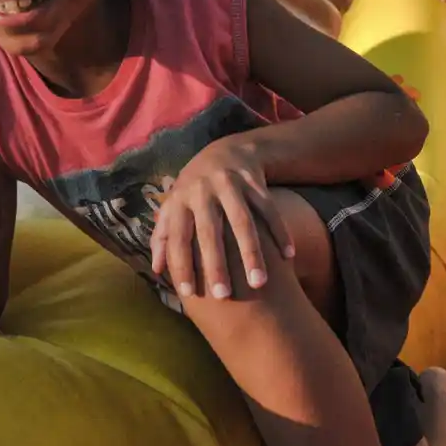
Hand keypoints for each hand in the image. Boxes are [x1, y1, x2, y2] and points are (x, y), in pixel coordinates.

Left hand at [149, 137, 293, 299]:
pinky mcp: (255, 181)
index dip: (181, 263)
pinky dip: (280, 231)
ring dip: (251, 253)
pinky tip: (288, 256)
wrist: (225, 151)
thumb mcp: (173, 205)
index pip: (178, 236)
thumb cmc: (194, 190)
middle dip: (216, 264)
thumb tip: (156, 270)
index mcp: (180, 200)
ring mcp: (230, 184)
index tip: (189, 293)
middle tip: (223, 295)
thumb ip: (163, 236)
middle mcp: (203, 191)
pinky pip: (269, 209)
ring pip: (242, 222)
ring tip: (258, 283)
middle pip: (210, 231)